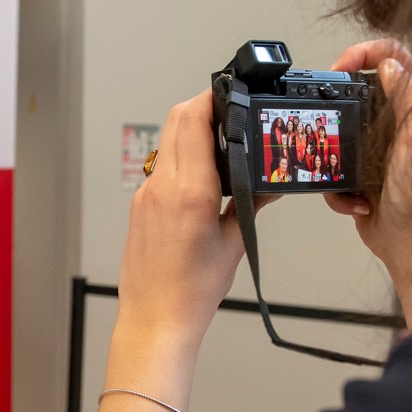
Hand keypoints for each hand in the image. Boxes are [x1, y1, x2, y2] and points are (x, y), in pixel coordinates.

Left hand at [117, 90, 267, 355]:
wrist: (155, 319)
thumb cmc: (192, 290)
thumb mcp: (236, 242)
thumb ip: (252, 202)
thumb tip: (272, 180)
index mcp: (188, 191)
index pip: (193, 119)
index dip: (212, 97)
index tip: (231, 91)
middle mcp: (161, 186)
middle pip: (177, 120)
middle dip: (202, 106)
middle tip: (230, 109)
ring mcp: (145, 194)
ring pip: (166, 142)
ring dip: (190, 131)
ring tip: (220, 142)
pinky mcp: (139, 206)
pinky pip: (160, 167)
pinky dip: (180, 158)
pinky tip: (201, 175)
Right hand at [325, 41, 411, 330]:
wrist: (408, 245)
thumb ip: (408, 99)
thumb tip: (391, 64)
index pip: (397, 58)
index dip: (368, 51)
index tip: (343, 64)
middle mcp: (398, 125)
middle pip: (360, 91)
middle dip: (337, 104)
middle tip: (323, 108)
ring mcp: (377, 148)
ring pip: (340, 131)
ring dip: (331, 153)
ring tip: (338, 169)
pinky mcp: (361, 173)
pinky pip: (334, 168)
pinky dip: (336, 188)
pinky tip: (353, 201)